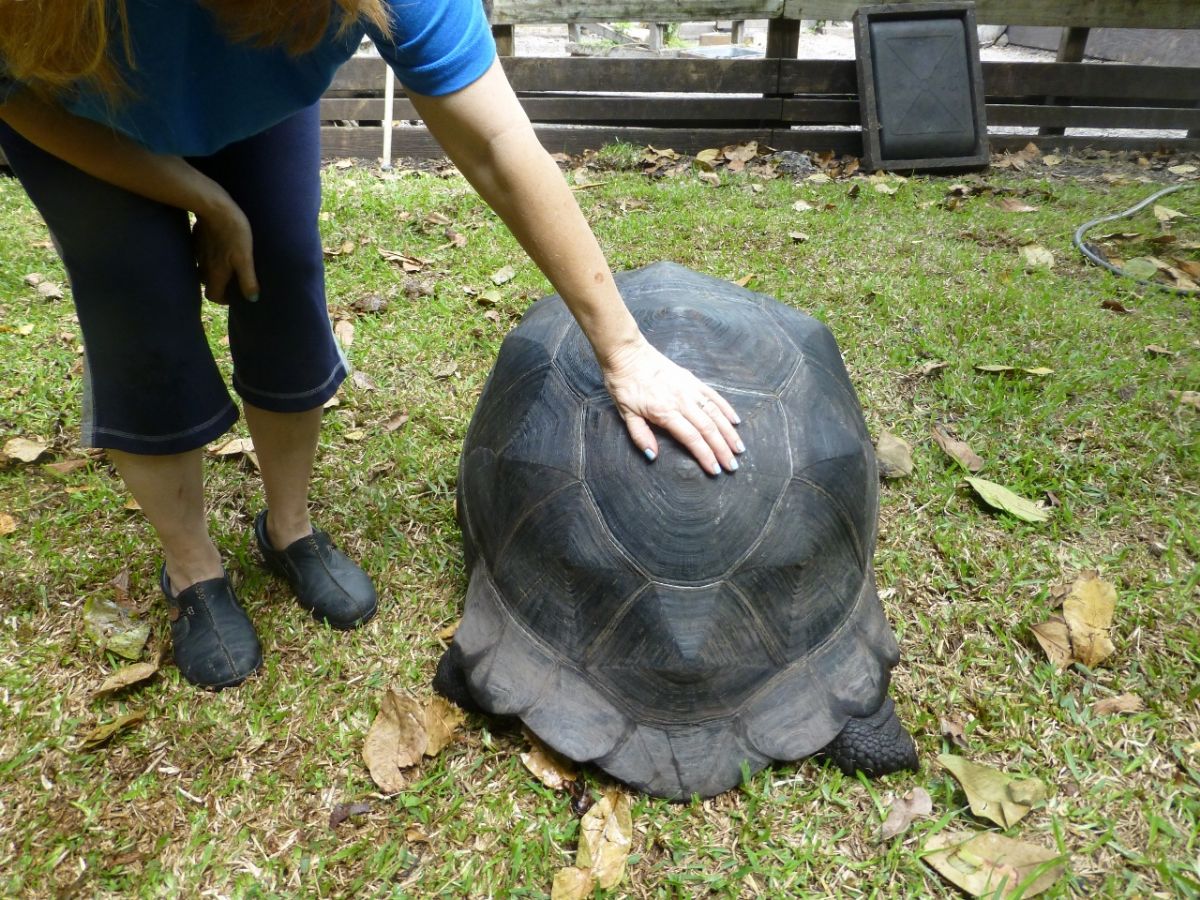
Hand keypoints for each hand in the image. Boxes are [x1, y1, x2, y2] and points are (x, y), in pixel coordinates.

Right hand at [192, 193, 258, 304]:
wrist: (214, 206)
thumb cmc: (233, 232)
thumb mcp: (244, 258)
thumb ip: (248, 280)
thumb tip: (252, 299)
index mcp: (215, 272)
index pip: (213, 295)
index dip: (223, 299)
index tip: (234, 295)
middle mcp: (203, 265)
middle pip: (207, 282)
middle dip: (219, 284)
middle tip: (233, 280)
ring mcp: (198, 251)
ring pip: (203, 267)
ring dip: (214, 269)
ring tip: (228, 264)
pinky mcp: (197, 238)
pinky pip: (202, 252)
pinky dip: (210, 255)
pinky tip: (220, 246)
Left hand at [602, 340, 743, 474]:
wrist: (628, 354)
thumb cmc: (624, 385)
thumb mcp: (626, 413)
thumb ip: (640, 436)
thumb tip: (652, 456)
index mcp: (665, 412)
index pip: (691, 438)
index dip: (706, 455)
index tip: (715, 470)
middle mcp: (682, 400)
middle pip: (708, 428)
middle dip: (722, 449)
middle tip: (733, 465)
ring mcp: (690, 389)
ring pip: (715, 413)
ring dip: (729, 432)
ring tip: (739, 448)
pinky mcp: (693, 380)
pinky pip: (714, 396)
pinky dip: (726, 409)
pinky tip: (735, 421)